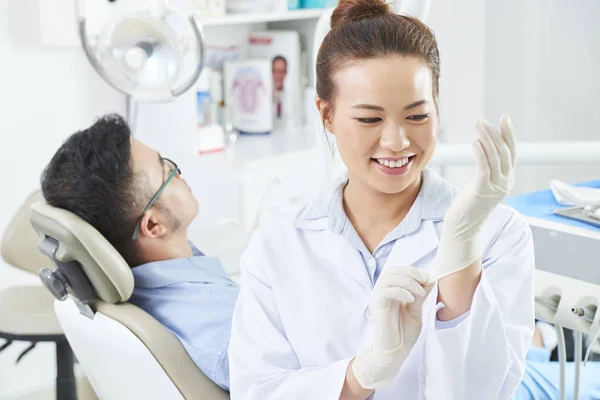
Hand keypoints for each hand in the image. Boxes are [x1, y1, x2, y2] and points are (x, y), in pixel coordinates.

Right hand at [352, 266, 428, 388]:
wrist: (396, 352)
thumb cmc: (404, 333)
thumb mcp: (416, 311)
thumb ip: (420, 296)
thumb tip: (431, 280)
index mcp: (391, 291)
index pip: (398, 271)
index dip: (413, 271)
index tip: (428, 278)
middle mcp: (382, 292)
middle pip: (391, 270)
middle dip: (410, 272)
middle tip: (425, 281)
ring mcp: (378, 298)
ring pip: (388, 278)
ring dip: (407, 281)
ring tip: (420, 292)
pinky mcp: (377, 307)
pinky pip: (385, 292)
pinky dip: (400, 291)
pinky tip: (410, 299)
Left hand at [431, 115, 516, 280]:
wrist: (462, 226)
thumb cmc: (468, 204)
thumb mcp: (481, 182)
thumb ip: (486, 167)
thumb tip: (483, 146)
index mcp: (507, 179)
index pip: (511, 152)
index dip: (509, 134)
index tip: (504, 118)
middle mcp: (506, 182)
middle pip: (504, 151)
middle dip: (494, 132)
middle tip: (483, 120)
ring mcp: (496, 187)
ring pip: (494, 156)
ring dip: (486, 138)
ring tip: (478, 124)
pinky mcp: (483, 190)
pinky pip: (484, 167)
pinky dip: (481, 152)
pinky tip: (475, 141)